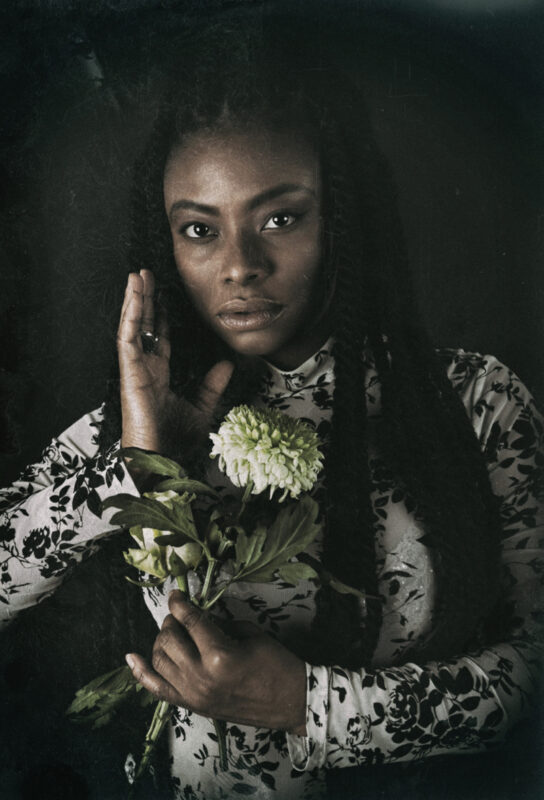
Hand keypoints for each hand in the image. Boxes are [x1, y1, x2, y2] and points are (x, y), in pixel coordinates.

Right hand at [117, 270, 232, 456]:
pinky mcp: (129, 371)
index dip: (162, 316)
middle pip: (144, 326)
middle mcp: (144, 368)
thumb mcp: (202, 408)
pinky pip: (127, 337)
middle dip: (146, 300)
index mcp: (158, 375)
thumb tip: (227, 363)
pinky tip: (135, 295)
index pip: (159, 338)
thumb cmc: (174, 441)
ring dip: (135, 299)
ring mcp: (134, 368)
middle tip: (148, 275)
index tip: (166, 295)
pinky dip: (131, 314)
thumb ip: (212, 386)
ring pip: (133, 326)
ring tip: (137, 275)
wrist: (161, 459)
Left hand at [125, 590, 306, 734]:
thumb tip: (197, 614)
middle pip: (170, 639)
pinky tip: (132, 656)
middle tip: (179, 614)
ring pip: (160, 660)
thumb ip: (219, 623)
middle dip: (171, 621)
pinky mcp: (192, 706)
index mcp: (219, 654)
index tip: (176, 594)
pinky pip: (157, 689)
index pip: (189, 621)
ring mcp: (194, 694)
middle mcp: (201, 676)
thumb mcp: (250, 633)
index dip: (179, 603)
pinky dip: (142, 673)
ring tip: (172, 632)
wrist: (290, 702)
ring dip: (161, 640)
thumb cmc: (276, 663)